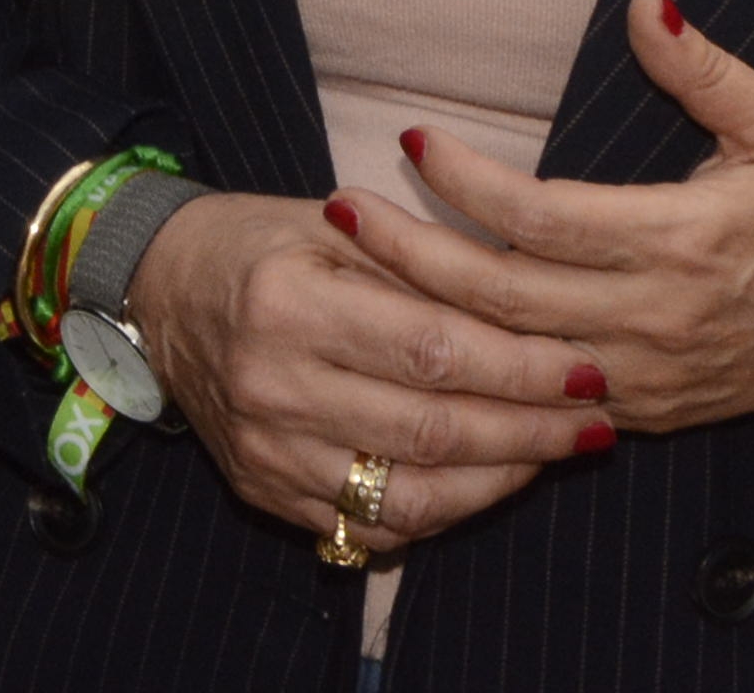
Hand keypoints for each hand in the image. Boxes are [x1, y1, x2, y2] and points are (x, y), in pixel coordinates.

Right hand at [129, 187, 610, 556]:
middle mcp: (271, 386)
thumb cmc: (262, 244)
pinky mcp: (264, 491)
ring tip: (551, 454)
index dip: (522, 366)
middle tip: (594, 420)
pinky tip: (485, 481)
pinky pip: (372, 526)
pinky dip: (442, 511)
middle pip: (432, 431)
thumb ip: (426, 272)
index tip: (586, 367)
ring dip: (498, 481)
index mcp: (288, 305)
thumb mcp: (336, 228)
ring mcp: (265, 450)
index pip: (435, 351)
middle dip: (530, 431)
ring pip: (409, 496)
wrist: (159, 288)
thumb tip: (536, 312)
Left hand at [342, 0, 753, 436]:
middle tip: (340, 208)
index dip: (469, 182)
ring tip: (354, 264)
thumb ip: (706, 69)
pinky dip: (475, 372)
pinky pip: (539, 402)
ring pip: (510, 357)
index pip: (542, 217)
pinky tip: (416, 336)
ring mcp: (644, 376)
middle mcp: (653, 316)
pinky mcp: (642, 412)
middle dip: (412, 254)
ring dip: (427, 314)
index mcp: (681, 241)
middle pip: (504, 295)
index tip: (414, 140)